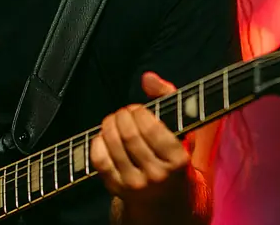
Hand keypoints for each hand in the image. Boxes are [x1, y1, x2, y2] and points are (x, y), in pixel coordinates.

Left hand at [90, 72, 192, 207]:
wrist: (167, 201)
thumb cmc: (173, 157)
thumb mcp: (181, 128)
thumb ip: (168, 96)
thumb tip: (148, 78)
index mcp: (178, 160)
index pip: (150, 127)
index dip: (138, 112)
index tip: (137, 109)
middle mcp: (157, 175)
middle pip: (129, 134)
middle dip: (122, 116)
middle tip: (123, 113)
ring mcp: (136, 185)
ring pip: (113, 145)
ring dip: (108, 125)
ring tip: (113, 121)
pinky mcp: (117, 189)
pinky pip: (99, 160)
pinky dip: (97, 142)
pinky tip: (104, 137)